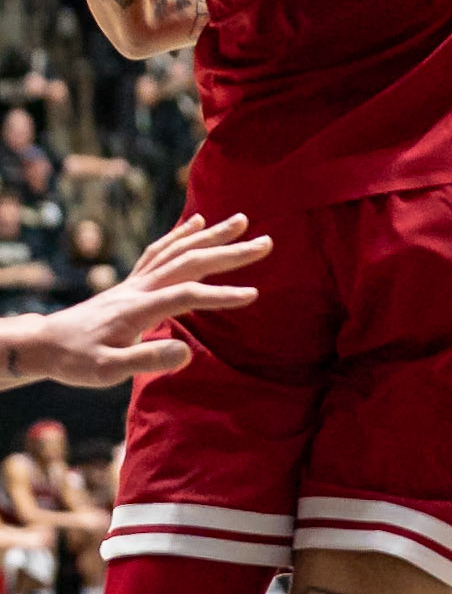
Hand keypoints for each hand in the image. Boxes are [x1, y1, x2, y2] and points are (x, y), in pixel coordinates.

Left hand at [13, 212, 269, 386]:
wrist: (44, 344)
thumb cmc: (76, 361)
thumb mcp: (107, 372)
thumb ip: (146, 360)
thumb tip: (188, 353)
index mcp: (140, 308)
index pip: (187, 295)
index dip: (220, 295)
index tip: (253, 294)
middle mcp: (141, 286)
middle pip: (190, 261)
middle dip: (229, 252)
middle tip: (266, 242)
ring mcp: (136, 280)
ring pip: (179, 249)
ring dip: (211, 235)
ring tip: (240, 221)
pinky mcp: (131, 281)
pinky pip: (160, 250)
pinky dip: (181, 234)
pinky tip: (196, 224)